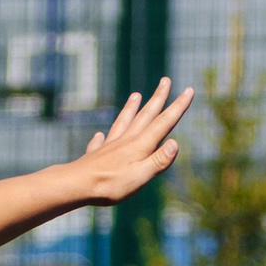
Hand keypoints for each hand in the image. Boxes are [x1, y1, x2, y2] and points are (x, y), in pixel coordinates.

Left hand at [68, 78, 196, 206]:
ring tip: (136, 95)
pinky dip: (102, 137)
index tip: (189, 90)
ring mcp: (110, 145)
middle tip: (166, 80)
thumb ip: (158, 161)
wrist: (77, 185)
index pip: (164, 123)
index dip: (178, 107)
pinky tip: (99, 135)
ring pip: (124, 122)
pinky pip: (100, 142)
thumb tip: (175, 142)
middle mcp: (126, 140)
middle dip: (158, 98)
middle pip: (145, 115)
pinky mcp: (95, 155)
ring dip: (131, 108)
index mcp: (140, 145)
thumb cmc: (111, 185)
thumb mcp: (140, 176)